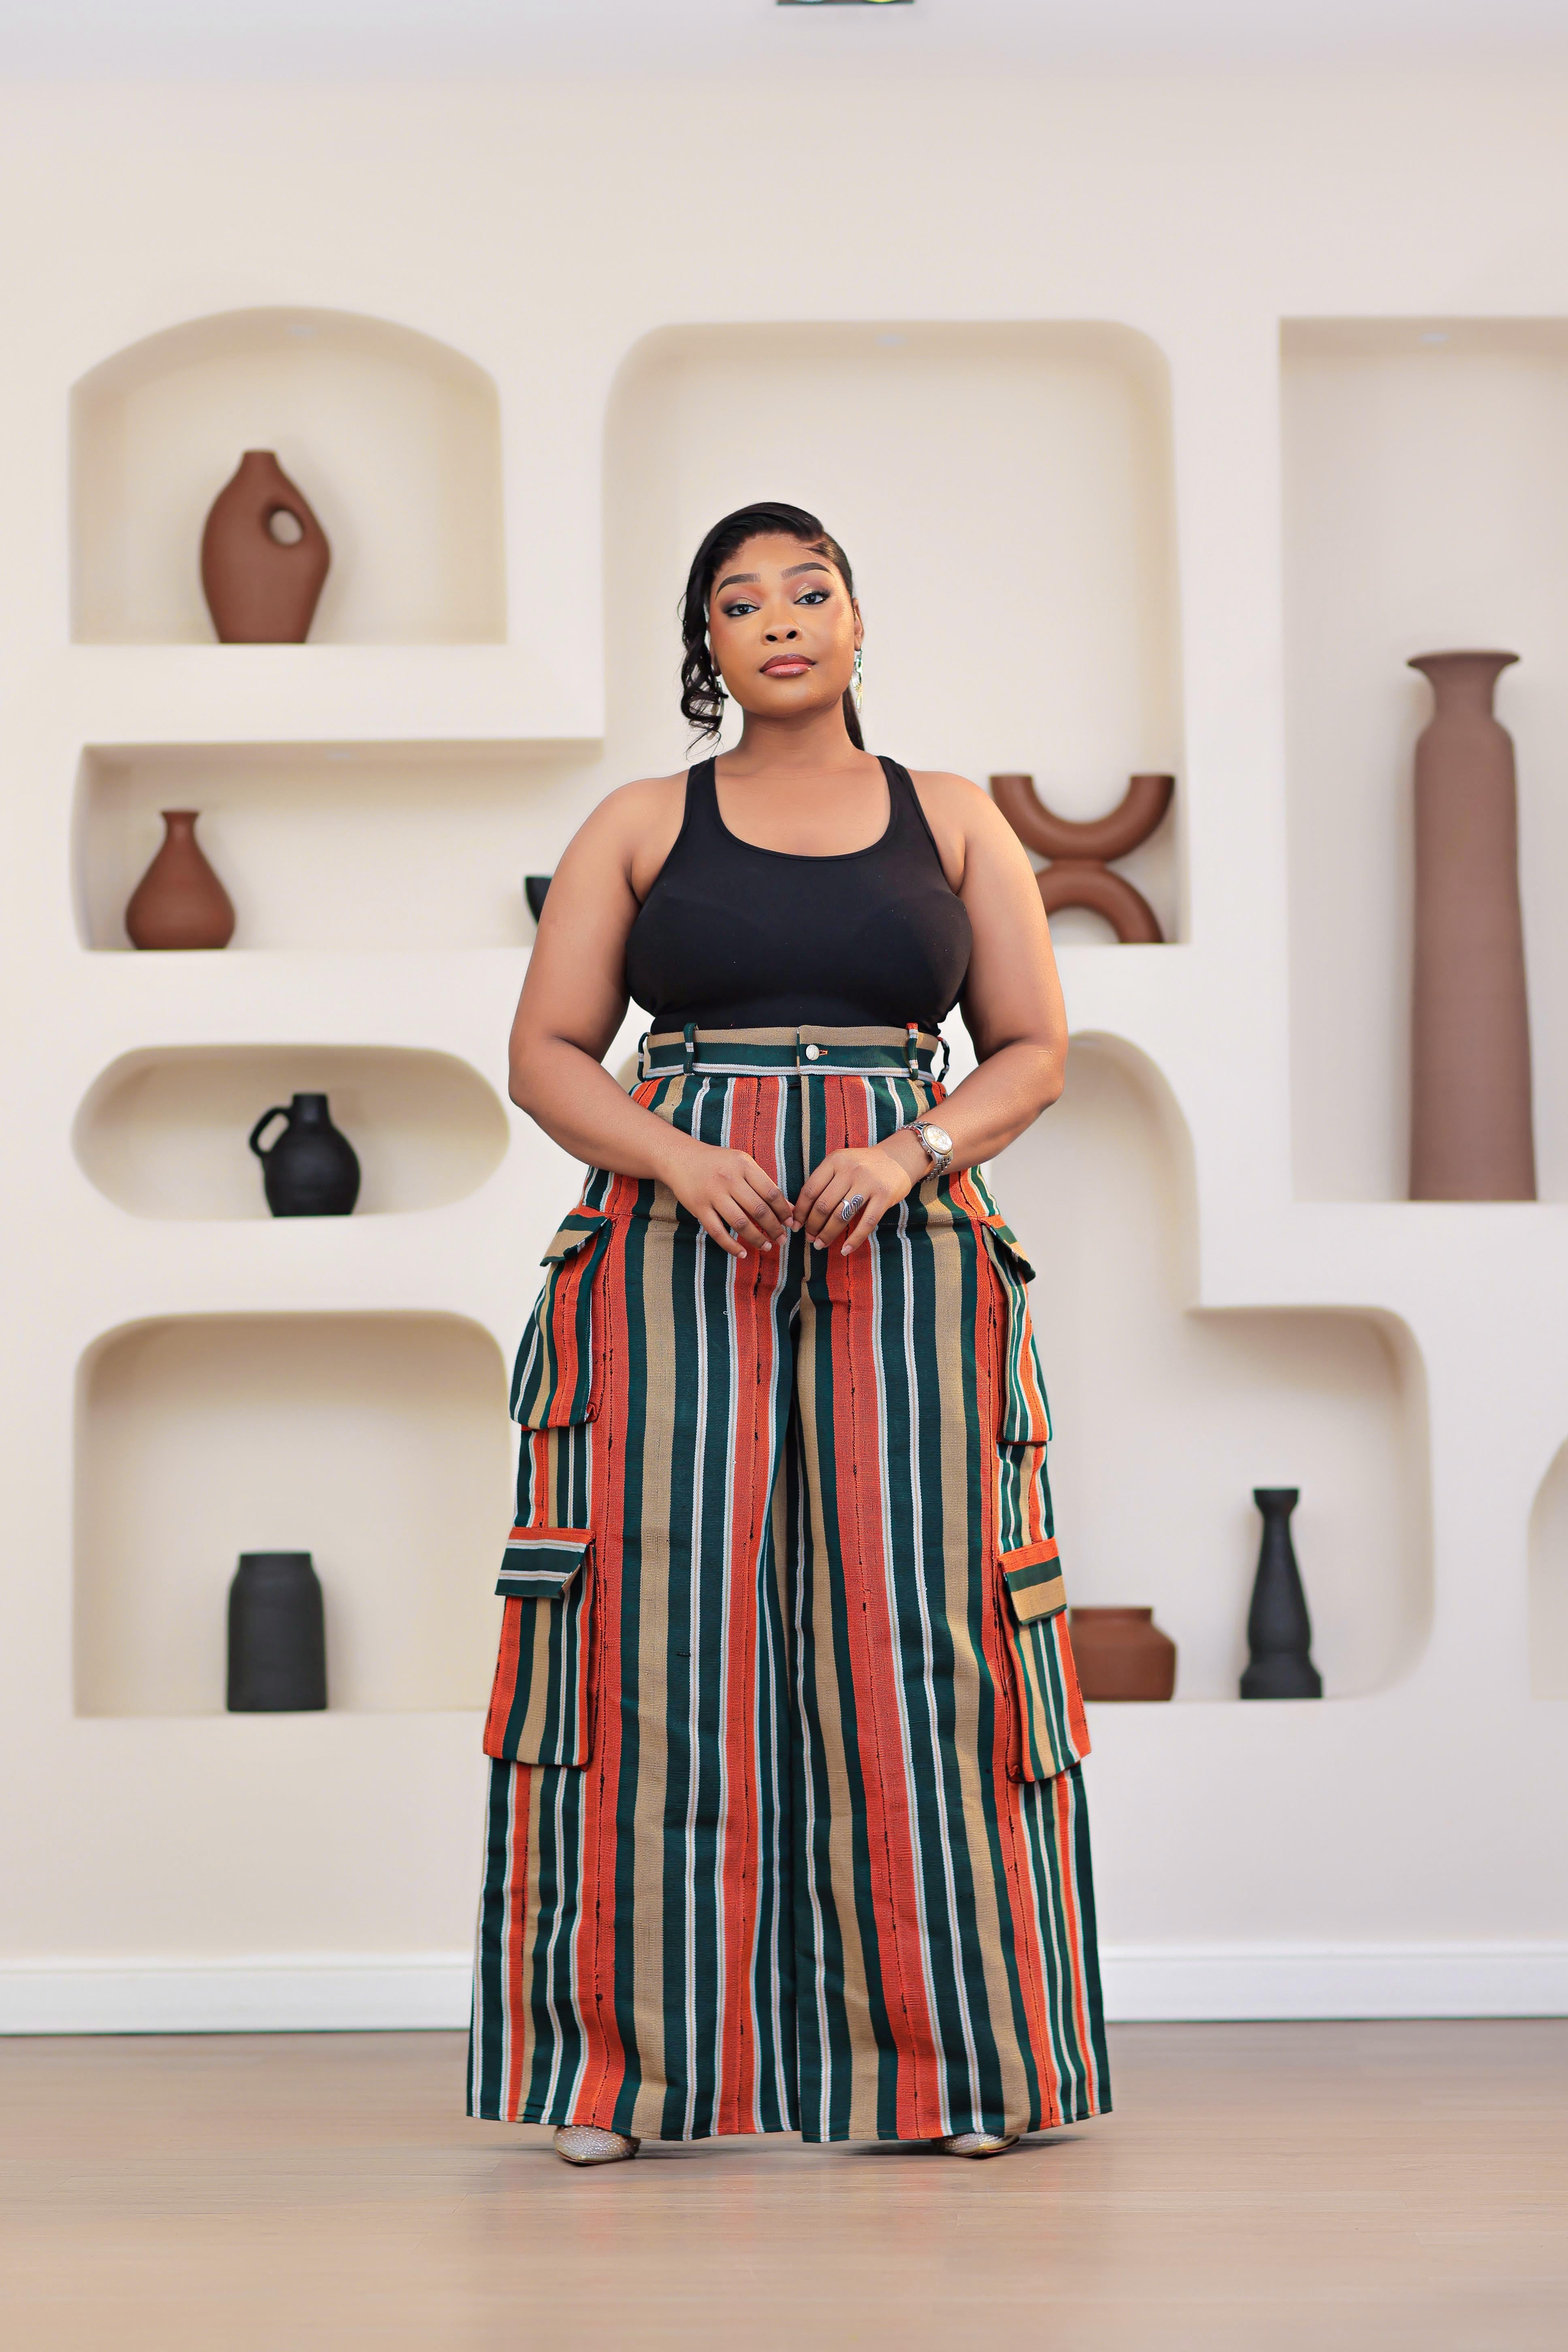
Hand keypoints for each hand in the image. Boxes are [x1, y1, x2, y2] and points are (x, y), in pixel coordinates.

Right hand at [660, 1135, 796, 1259]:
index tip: (791, 1223)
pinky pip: (717, 1232)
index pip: (771, 1192)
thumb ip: (765, 1184)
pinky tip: (741, 1253)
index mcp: (744, 1165)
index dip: (784, 1211)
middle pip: (758, 1210)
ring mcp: (713, 1194)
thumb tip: (790, 1209)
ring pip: (740, 1223)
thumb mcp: (743, 1164)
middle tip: (782, 1239)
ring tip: (766, 1247)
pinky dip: (731, 1246)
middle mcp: (729, 1179)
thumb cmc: (718, 1163)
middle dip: (774, 1228)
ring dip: (756, 1239)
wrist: (681, 1158)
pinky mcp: (698, 1207)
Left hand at [794, 1140, 921, 1254]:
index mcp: (835, 1161)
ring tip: (820, 1244)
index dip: (801, 1211)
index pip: (810, 1190)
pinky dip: (854, 1240)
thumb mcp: (842, 1163)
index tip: (796, 1225)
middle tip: (809, 1238)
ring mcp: (868, 1183)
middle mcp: (850, 1170)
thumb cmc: (864, 1165)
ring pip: (841, 1216)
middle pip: (823, 1205)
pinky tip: (845, 1250)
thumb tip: (801, 1212)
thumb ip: (824, 1181)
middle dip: (812, 1226)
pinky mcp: (884, 1196)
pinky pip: (866, 1223)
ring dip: (827, 1234)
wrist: (898, 1157)